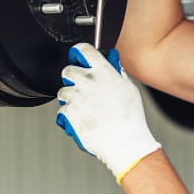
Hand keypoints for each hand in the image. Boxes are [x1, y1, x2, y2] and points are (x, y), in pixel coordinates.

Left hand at [56, 44, 160, 183]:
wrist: (125, 143)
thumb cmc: (131, 119)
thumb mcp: (130, 90)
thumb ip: (117, 75)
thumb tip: (112, 67)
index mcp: (104, 72)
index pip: (84, 50)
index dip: (78, 52)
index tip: (78, 57)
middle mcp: (88, 82)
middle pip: (68, 70)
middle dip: (72, 78)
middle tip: (80, 86)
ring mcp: (77, 98)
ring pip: (63, 92)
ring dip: (70, 98)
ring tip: (85, 108)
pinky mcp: (69, 113)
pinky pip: (62, 110)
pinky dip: (69, 116)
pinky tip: (82, 119)